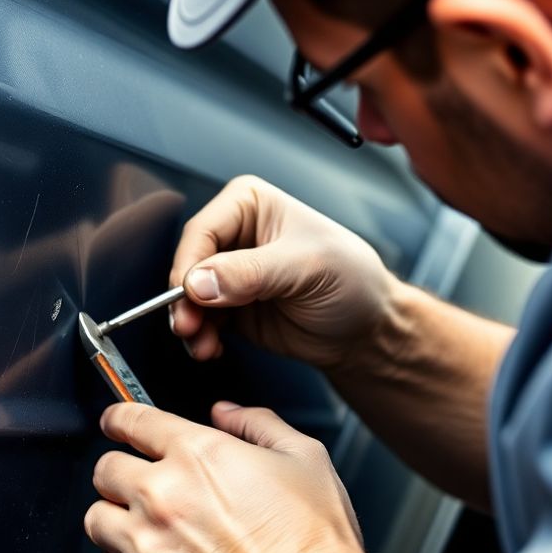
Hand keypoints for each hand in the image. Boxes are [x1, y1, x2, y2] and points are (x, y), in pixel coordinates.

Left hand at [84, 401, 368, 552]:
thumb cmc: (314, 545)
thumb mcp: (305, 457)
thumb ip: (258, 423)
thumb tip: (227, 412)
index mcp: (198, 454)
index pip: (131, 421)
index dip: (118, 420)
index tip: (115, 424)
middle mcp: (163, 494)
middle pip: (104, 470)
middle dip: (118, 472)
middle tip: (136, 483)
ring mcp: (148, 545)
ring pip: (96, 519)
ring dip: (114, 518)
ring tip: (138, 526)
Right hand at [170, 175, 396, 368]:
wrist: (367, 331)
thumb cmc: (352, 282)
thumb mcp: (306, 268)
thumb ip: (251, 273)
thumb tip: (200, 282)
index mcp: (251, 205)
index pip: (203, 231)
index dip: (190, 265)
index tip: (189, 295)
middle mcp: (236, 236)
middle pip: (188, 265)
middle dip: (184, 300)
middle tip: (189, 326)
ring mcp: (230, 274)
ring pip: (188, 297)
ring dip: (189, 323)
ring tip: (202, 343)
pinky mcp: (230, 307)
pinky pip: (199, 321)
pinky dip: (199, 337)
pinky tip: (211, 347)